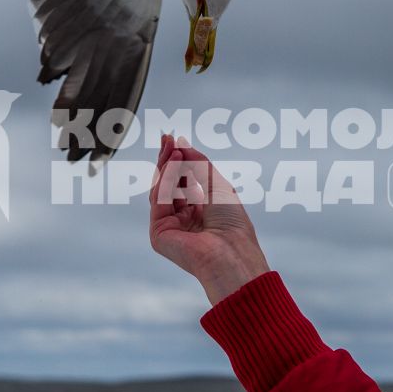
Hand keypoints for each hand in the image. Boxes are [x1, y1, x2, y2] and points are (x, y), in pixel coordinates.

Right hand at [148, 134, 269, 305]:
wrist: (232, 252)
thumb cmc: (233, 225)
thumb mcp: (218, 185)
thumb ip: (198, 164)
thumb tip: (181, 143)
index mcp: (199, 211)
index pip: (182, 182)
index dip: (178, 160)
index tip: (174, 139)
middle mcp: (183, 219)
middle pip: (169, 184)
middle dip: (168, 160)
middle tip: (167, 139)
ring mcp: (170, 227)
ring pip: (161, 190)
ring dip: (167, 167)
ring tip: (174, 150)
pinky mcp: (159, 234)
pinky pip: (159, 201)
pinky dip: (165, 181)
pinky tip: (173, 165)